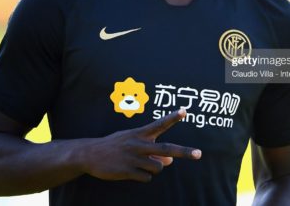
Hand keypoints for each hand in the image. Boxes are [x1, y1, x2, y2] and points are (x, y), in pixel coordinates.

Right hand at [80, 109, 201, 181]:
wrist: (91, 154)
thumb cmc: (115, 145)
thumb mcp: (132, 142)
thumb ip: (152, 149)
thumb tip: (170, 161)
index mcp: (140, 133)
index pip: (160, 124)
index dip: (172, 118)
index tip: (184, 111)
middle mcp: (139, 144)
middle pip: (166, 149)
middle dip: (184, 152)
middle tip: (199, 154)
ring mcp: (134, 158)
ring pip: (158, 168)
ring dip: (155, 168)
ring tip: (140, 164)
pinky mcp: (128, 171)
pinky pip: (147, 178)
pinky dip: (144, 177)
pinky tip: (132, 171)